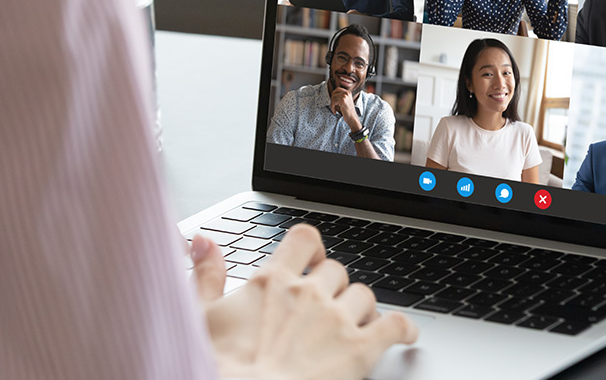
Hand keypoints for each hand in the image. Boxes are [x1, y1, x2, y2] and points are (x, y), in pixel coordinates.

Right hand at [192, 225, 417, 379]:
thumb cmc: (221, 368)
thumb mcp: (200, 318)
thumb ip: (205, 275)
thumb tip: (203, 242)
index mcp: (273, 282)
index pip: (304, 238)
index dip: (312, 247)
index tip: (313, 257)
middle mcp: (309, 293)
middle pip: (337, 270)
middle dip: (334, 287)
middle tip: (326, 306)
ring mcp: (337, 320)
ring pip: (364, 295)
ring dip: (361, 309)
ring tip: (354, 324)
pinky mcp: (360, 350)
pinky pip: (395, 325)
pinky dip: (403, 328)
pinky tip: (404, 334)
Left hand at [329, 88, 362, 130]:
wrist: (352, 117)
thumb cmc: (347, 111)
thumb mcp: (344, 101)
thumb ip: (340, 97)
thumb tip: (332, 95)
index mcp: (348, 92)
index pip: (337, 89)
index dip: (333, 94)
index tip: (333, 101)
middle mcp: (347, 93)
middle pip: (334, 93)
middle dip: (332, 100)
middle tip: (333, 106)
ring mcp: (345, 96)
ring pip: (333, 98)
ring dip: (332, 105)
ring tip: (334, 109)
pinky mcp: (342, 101)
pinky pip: (333, 102)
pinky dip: (332, 107)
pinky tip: (335, 112)